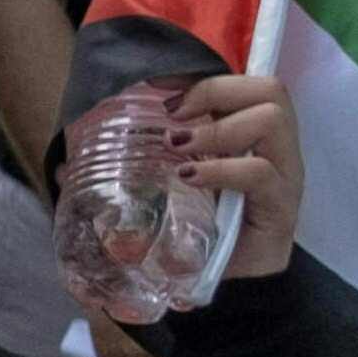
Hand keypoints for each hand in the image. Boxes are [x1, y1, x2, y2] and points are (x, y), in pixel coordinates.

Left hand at [164, 67, 300, 281]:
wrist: (234, 279)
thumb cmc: (205, 223)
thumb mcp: (175, 181)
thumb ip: (144, 161)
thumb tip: (73, 157)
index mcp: (254, 134)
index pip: (247, 84)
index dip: (205, 77)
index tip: (160, 88)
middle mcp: (277, 147)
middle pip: (271, 89)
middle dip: (215, 92)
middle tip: (174, 116)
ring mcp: (285, 174)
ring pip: (273, 120)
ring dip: (218, 128)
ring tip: (179, 147)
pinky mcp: (282, 205)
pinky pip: (259, 171)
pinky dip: (220, 169)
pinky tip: (190, 177)